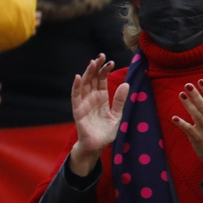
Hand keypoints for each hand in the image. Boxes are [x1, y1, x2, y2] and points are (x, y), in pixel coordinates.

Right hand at [68, 55, 128, 175]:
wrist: (97, 146)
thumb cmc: (106, 131)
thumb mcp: (118, 115)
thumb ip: (120, 101)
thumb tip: (127, 84)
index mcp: (101, 98)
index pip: (102, 80)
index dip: (105, 71)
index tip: (111, 62)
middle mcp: (91, 98)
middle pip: (93, 79)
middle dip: (96, 67)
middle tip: (101, 56)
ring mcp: (84, 103)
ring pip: (84, 85)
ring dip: (87, 73)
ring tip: (92, 62)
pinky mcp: (78, 111)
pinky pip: (75, 97)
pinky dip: (76, 87)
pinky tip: (78, 77)